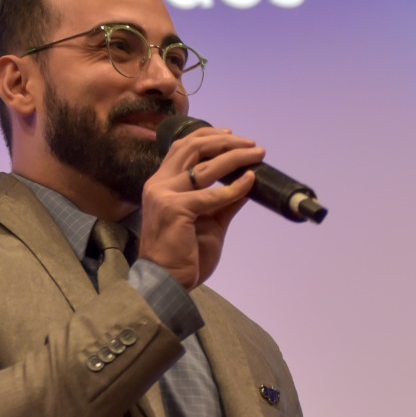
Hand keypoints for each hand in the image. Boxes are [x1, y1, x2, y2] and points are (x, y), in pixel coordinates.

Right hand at [137, 128, 263, 288]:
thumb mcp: (208, 222)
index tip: (232, 135)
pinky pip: (213, 194)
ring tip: (256, 154)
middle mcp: (159, 184)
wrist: (167, 280)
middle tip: (250, 143)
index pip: (181, 148)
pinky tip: (250, 181)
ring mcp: (164, 194)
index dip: (207, 136)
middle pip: (191, 147)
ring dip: (235, 156)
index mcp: (161, 184)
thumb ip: (222, 202)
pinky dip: (235, 186)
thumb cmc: (183, 255)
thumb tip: (246, 183)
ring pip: (205, 165)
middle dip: (225, 141)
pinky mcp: (176, 208)